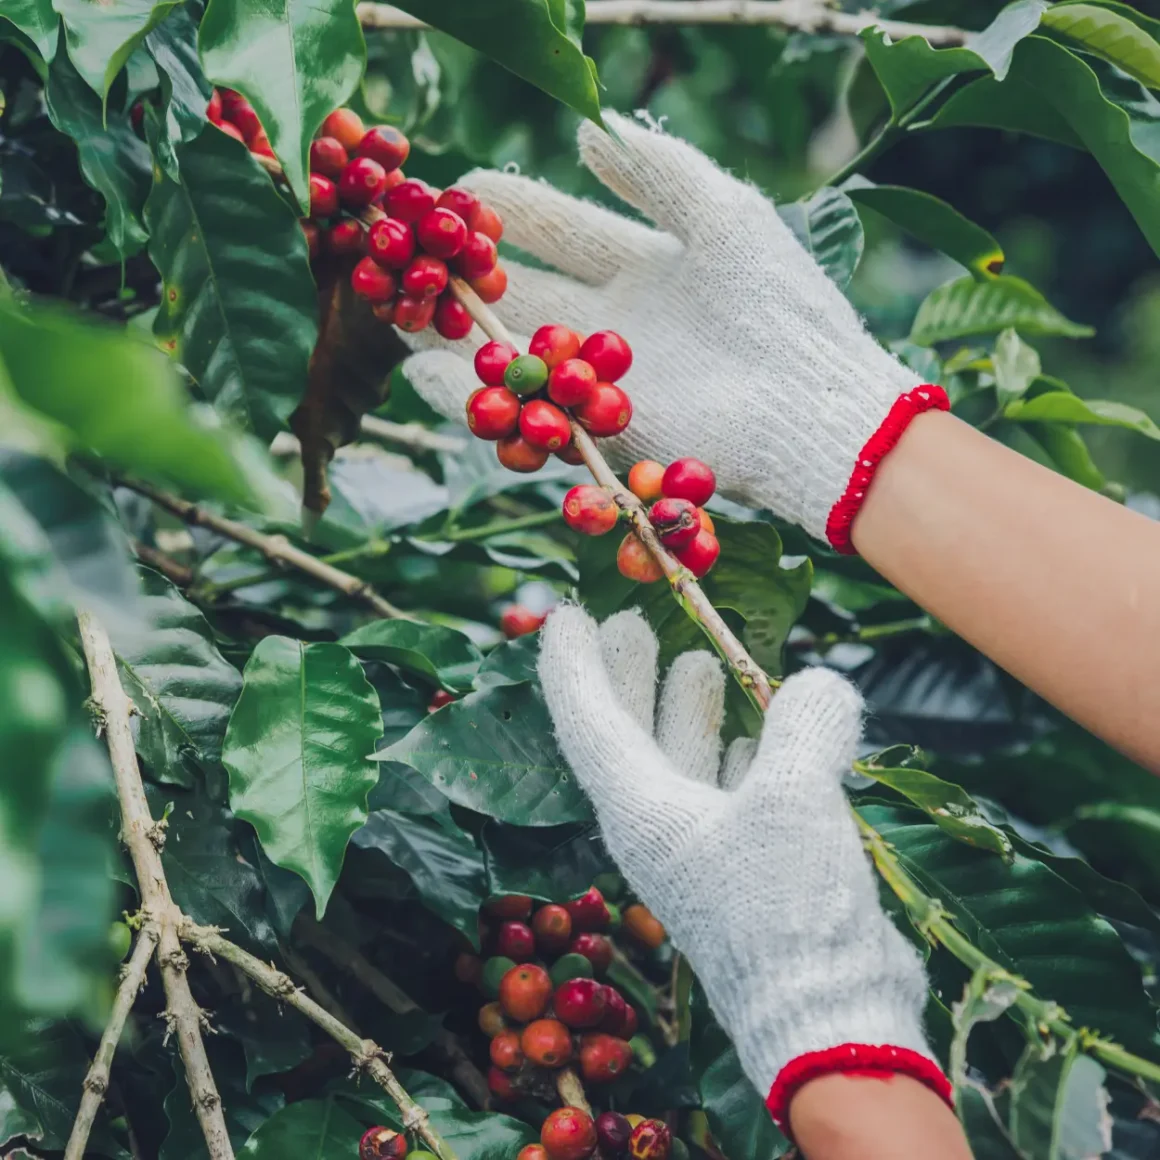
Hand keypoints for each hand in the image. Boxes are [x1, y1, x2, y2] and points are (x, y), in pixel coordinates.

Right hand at [400, 112, 942, 549]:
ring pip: (517, 350)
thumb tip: (591, 128)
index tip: (458, 188)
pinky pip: (530, 410)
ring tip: (401, 308)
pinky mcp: (602, 429)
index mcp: (645, 264)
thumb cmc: (776, 303)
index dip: (512, 209)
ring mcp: (606, 378)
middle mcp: (617, 320)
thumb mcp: (723, 214)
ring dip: (459, 331)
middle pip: (527, 289)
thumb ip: (659, 171)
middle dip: (468, 272)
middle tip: (410, 251)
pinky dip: (478, 394)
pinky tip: (426, 373)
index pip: (562, 229)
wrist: (807, 405)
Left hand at [537, 605, 949, 1128]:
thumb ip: (802, 726)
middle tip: (631, 621)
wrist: (826, 1018)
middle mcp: (658, 827)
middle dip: (629, 676)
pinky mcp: (748, 869)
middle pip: (630, 734)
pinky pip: (730, 791)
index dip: (573, 665)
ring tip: (697, 658)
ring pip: (681, 761)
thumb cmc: (785, 909)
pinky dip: (740, 753)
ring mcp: (702, 850)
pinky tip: (758, 730)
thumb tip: (818, 684)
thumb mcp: (792, 800)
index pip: (587, 721)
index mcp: (639, 808)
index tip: (566, 614)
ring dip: (688, 710)